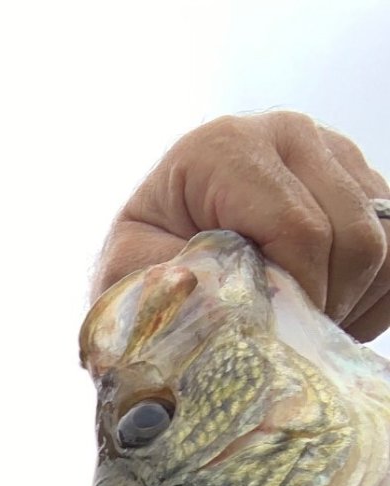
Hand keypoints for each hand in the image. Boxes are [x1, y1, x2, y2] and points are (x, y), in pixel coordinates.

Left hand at [93, 112, 389, 341]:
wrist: (160, 247)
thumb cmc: (143, 265)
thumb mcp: (130, 275)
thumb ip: (169, 286)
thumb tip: (220, 299)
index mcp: (225, 148)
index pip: (300, 230)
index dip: (298, 297)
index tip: (274, 335)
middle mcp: (288, 134)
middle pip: (353, 237)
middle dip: (328, 304)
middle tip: (290, 339)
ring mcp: (333, 152)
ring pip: (385, 242)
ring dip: (352, 302)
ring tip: (304, 326)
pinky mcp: (362, 180)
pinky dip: (373, 296)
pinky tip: (328, 313)